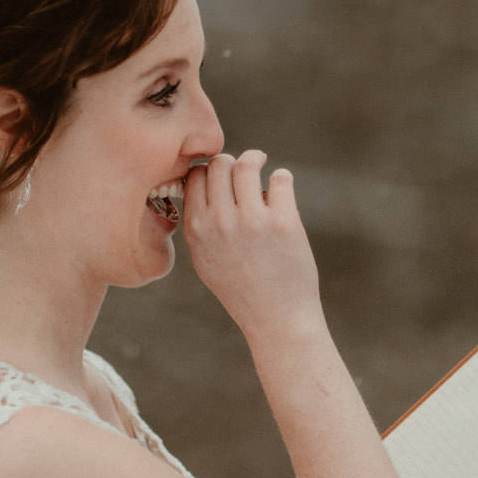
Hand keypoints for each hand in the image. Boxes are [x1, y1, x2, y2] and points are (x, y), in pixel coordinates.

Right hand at [182, 150, 321, 338]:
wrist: (276, 319)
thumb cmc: (242, 291)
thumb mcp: (206, 261)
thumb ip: (199, 226)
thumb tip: (202, 184)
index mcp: (197, 231)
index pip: (194, 177)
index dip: (208, 170)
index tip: (220, 174)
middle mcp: (220, 223)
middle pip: (219, 164)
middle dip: (231, 161)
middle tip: (245, 166)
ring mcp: (252, 221)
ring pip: (246, 164)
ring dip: (255, 158)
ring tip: (261, 162)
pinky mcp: (283, 222)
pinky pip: (280, 178)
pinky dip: (281, 177)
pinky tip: (281, 186)